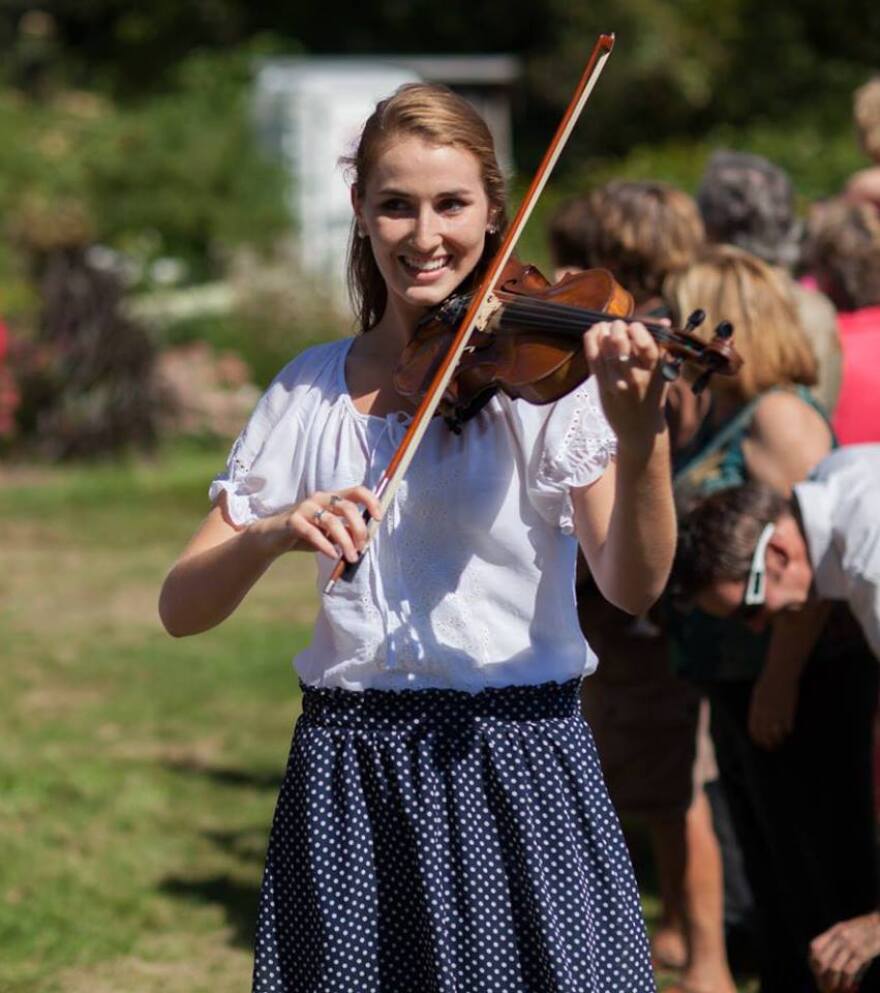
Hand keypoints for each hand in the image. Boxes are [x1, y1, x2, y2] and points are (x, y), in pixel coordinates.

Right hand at [250, 486, 382, 562]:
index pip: (357, 491)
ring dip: (346, 542)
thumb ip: (346, 531)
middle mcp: (320, 498)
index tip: (379, 518)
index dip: (371, 501)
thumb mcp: (330, 533)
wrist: (273, 538)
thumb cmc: (306, 535)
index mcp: (332, 497)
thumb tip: (365, 539)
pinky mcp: (293, 520)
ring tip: (351, 557)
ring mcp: (306, 507)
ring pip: (332, 522)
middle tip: (362, 547)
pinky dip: (326, 545)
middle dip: (359, 529)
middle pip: (348, 507)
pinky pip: (313, 532)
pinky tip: (333, 555)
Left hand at [583, 319, 666, 456]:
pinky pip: (593, 359)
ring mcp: (617, 382)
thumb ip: (661, 347)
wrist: (639, 429)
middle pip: (619, 342)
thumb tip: (663, 321)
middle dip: (616, 327)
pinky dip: (591, 342)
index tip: (634, 326)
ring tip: (604, 328)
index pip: (645, 343)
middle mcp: (636, 376)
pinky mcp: (603, 387)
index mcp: (655, 370)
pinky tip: (593, 334)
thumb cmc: (652, 395)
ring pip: (604, 349)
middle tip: (617, 325)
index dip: (637, 328)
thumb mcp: (663, 372)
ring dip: (601, 332)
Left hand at [748, 663, 798, 749]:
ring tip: (780, 741)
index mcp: (756, 709)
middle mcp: (765, 713)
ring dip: (778, 740)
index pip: (754, 730)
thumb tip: (758, 722)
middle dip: (768, 744)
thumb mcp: (758, 695)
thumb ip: (757, 709)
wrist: (781, 673)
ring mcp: (777, 713)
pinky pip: (788, 727)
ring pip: (776, 735)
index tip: (761, 744)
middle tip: (772, 747)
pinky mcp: (789, 711)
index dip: (757, 740)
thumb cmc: (769, 683)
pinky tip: (788, 730)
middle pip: (764, 735)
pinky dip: (788, 731)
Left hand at [810, 912, 879, 992]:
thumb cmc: (866, 930)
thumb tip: (833, 970)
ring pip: (833, 968)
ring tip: (835, 990)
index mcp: (834, 930)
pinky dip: (846, 981)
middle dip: (821, 976)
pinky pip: (848, 971)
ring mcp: (850, 944)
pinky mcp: (862, 953)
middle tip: (824, 987)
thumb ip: (838, 945)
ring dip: (833, 982)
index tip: (816, 973)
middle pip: (821, 960)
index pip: (814, 947)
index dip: (812, 962)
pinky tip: (848, 986)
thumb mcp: (848, 931)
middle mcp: (839, 937)